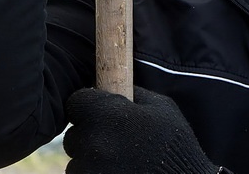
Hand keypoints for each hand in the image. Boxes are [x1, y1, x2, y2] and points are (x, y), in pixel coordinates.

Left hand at [64, 86, 220, 173]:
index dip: (88, 107)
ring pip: (76, 162)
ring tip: (120, 161)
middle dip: (90, 136)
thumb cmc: (175, 144)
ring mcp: (90, 170)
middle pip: (73, 136)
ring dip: (91, 161)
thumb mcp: (161, 107)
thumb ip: (133, 94)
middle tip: (114, 142)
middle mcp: (94, 142)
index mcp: (108, 114)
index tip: (99, 114)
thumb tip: (116, 85)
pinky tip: (119, 172)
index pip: (76, 102)